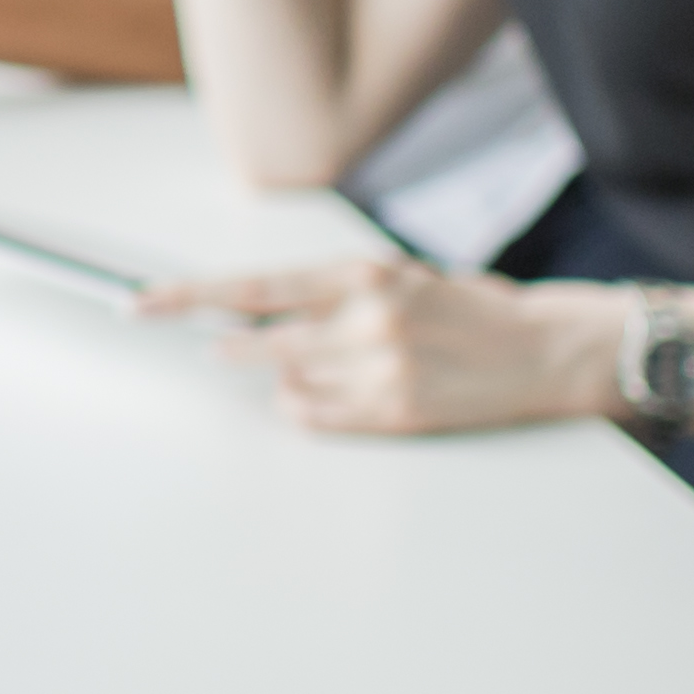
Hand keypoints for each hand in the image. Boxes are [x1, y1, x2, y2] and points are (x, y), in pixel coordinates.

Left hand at [137, 258, 620, 434]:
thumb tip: (260, 309)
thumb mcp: (401, 277)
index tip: (144, 303)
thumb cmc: (472, 309)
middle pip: (261, 345)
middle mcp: (367, 320)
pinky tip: (330, 397)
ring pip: (289, 386)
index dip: (191, 297)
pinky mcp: (399, 413)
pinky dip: (310, 409)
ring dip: (284, 382)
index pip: (254, 287)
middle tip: (213, 350)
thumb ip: (335, 291)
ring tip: (315, 370)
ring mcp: (382, 370)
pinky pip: (321, 418)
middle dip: (230, 349)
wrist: (549, 349)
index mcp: (363, 275)